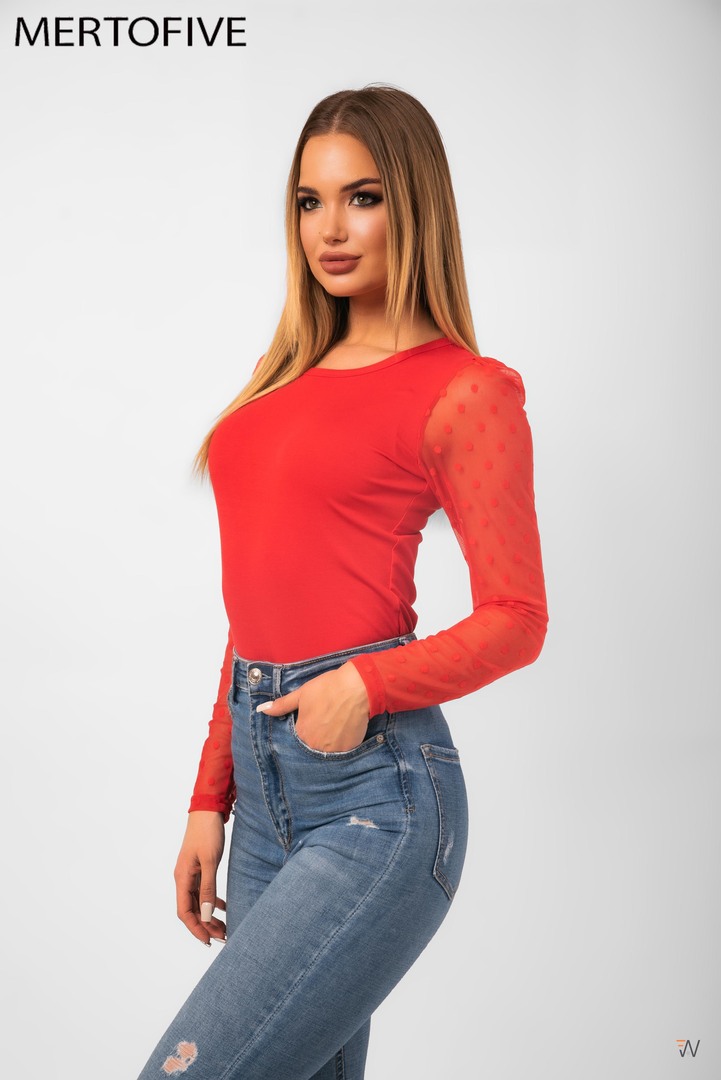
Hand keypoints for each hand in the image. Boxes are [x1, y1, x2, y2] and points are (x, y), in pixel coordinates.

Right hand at [173, 810, 226, 944]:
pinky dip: (213, 901)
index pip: (185, 912)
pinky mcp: (199, 868)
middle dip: (205, 925)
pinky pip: (203, 891)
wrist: (207, 810)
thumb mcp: (210, 861)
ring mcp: (190, 873)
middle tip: (223, 937)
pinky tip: (225, 908)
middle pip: (191, 910)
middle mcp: (183, 878)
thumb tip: (207, 915)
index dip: (196, 928)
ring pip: (198, 901)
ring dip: (210, 915)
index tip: (209, 940)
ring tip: (225, 927)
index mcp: (182, 878)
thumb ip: (208, 888)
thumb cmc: (207, 832)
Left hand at [257, 661, 370, 752]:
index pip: (298, 738)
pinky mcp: (349, 749)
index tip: (313, 719)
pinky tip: (344, 728)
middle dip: (316, 736)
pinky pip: (342, 750)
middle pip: (312, 745)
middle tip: (326, 721)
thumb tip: (262, 710)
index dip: (305, 727)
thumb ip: (282, 705)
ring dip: (329, 741)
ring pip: (327, 750)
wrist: (356, 687)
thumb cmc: (327, 688)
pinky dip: (342, 742)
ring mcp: (333, 750)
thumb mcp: (301, 694)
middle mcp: (315, 746)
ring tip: (336, 724)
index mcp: (301, 733)